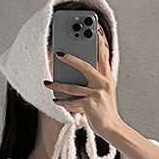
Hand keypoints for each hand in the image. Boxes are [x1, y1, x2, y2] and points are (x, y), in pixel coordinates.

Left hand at [44, 26, 122, 142]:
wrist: (112, 128)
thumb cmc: (105, 110)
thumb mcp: (104, 92)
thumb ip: (95, 80)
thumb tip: (76, 73)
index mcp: (108, 78)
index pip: (104, 55)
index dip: (100, 42)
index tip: (96, 30)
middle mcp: (104, 83)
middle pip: (86, 66)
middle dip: (71, 59)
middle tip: (58, 53)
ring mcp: (97, 93)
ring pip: (72, 86)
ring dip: (57, 85)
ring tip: (47, 83)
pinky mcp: (90, 104)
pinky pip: (72, 101)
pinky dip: (63, 102)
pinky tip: (55, 101)